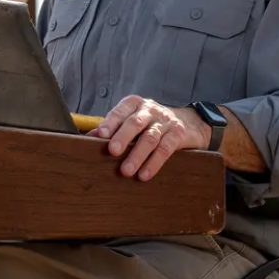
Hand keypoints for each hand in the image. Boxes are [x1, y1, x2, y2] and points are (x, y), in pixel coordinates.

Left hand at [90, 96, 209, 180]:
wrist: (190, 122)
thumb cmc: (151, 123)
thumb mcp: (132, 121)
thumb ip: (112, 129)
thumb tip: (88, 139)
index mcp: (134, 104)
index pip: (120, 111)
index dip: (110, 122)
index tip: (101, 135)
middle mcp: (150, 110)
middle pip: (135, 123)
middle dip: (123, 137)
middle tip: (113, 151)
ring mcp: (165, 121)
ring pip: (150, 137)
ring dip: (137, 155)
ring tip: (126, 171)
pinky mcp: (179, 133)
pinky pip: (166, 148)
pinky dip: (154, 163)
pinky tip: (145, 174)